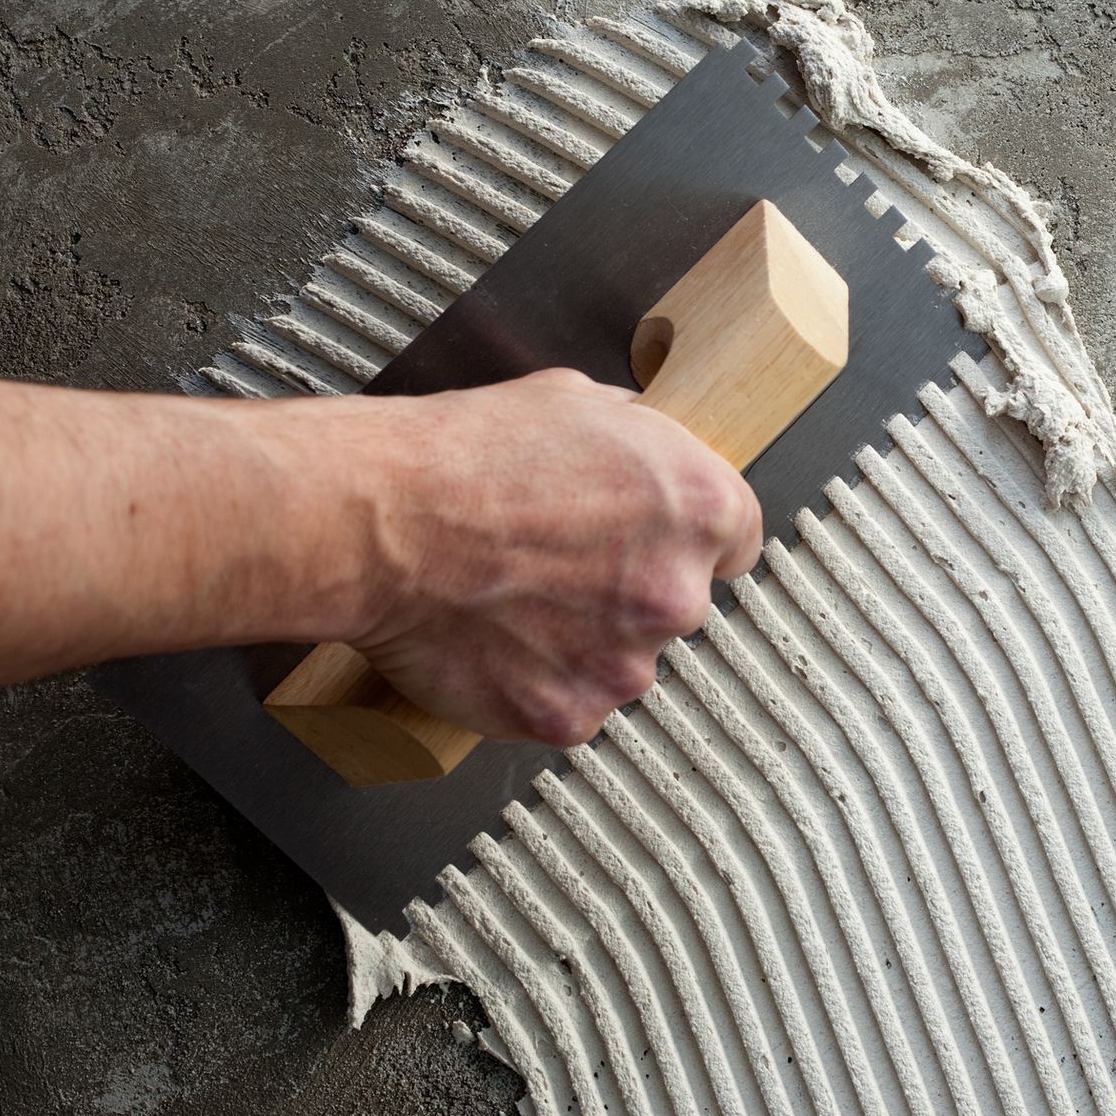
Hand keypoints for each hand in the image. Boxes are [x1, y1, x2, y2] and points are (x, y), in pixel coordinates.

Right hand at [346, 368, 761, 745]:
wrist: (379, 520)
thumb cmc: (463, 458)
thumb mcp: (576, 400)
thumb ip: (636, 436)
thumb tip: (644, 442)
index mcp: (700, 508)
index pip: (737, 542)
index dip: (686, 539)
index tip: (654, 543)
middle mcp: (676, 593)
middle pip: (676, 604)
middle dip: (627, 588)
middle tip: (558, 565)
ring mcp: (624, 664)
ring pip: (621, 660)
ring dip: (583, 641)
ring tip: (516, 599)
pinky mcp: (569, 715)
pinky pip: (569, 705)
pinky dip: (537, 684)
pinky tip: (497, 641)